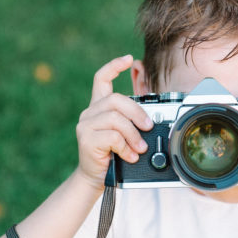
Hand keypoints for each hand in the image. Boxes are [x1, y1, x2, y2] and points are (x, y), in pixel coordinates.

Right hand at [75, 55, 152, 187]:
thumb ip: (131, 121)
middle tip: (148, 126)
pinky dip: (126, 147)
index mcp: (99, 107)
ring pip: (116, 119)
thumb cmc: (113, 155)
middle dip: (137, 113)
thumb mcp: (124, 135)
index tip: (128, 59)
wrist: (95, 178)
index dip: (114, 66)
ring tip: (140, 148)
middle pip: (115, 99)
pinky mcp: (86, 140)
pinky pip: (113, 137)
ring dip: (133, 134)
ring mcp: (85, 126)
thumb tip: (152, 117)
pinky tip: (130, 155)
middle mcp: (89, 113)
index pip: (101, 78)